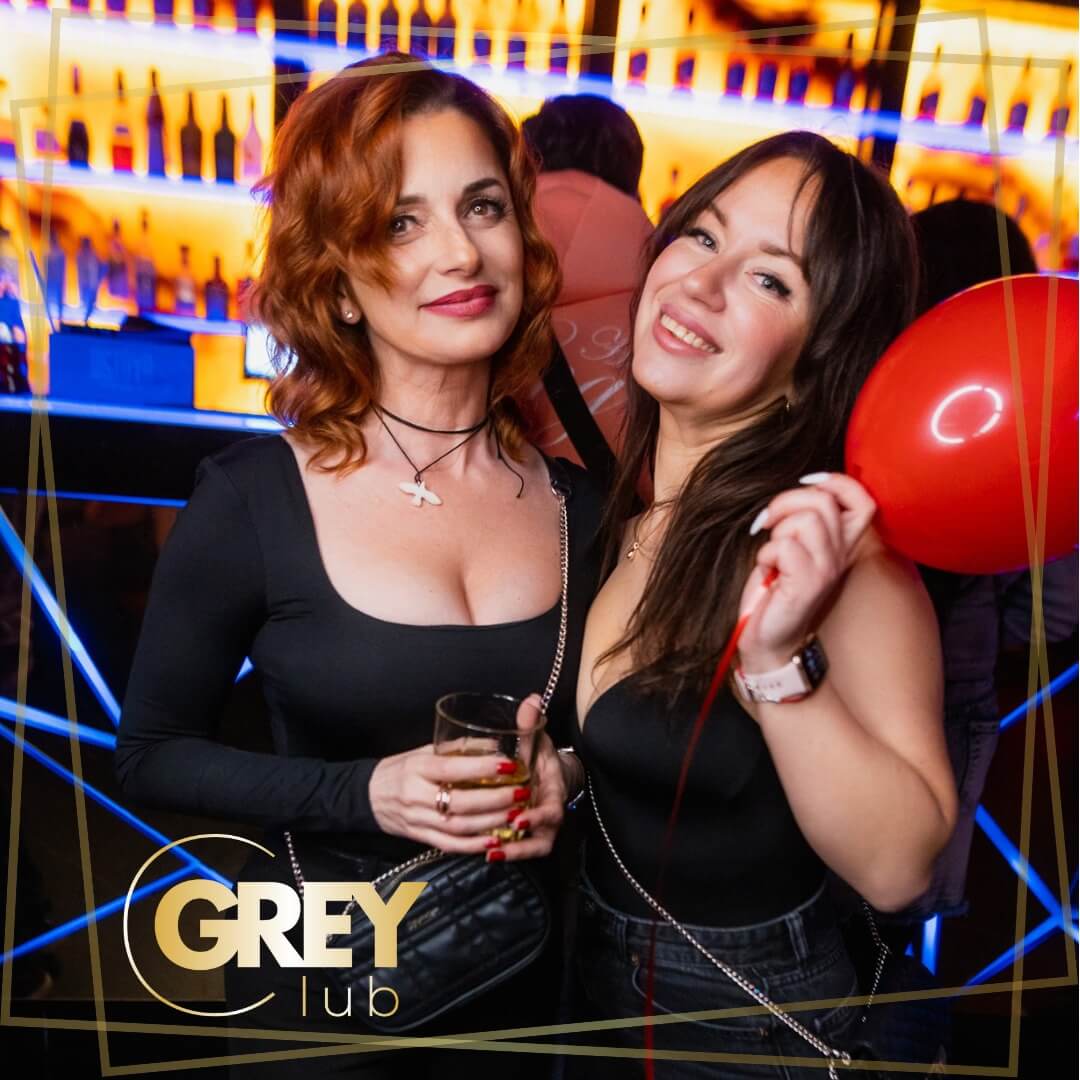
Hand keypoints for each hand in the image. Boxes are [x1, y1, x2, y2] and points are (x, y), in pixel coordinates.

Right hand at [368, 694, 543, 853]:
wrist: (368, 796)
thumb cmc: (401, 768)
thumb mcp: (424, 750)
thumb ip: (458, 749)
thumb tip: (496, 745)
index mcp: (417, 767)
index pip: (452, 768)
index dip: (481, 768)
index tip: (508, 765)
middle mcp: (416, 795)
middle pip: (459, 802)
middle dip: (494, 799)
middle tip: (521, 792)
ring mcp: (418, 820)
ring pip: (458, 827)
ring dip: (490, 822)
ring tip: (516, 815)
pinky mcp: (420, 838)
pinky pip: (449, 845)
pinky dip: (473, 845)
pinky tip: (494, 840)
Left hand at [493, 731, 569, 861]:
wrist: (546, 771)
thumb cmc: (538, 755)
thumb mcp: (536, 739)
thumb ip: (532, 724)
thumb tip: (531, 700)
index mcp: (553, 793)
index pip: (552, 811)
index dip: (537, 817)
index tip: (518, 818)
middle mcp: (548, 815)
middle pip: (542, 840)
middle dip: (521, 845)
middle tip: (497, 843)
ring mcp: (538, 828)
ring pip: (530, 849)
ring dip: (511, 853)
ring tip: (490, 852)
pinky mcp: (526, 834)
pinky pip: (518, 848)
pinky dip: (505, 851)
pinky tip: (485, 851)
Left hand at [738, 473, 875, 670]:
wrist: (767, 637)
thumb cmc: (775, 589)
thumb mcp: (793, 546)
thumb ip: (803, 519)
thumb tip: (801, 490)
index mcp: (840, 544)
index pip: (863, 501)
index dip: (837, 483)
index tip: (808, 485)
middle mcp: (840, 555)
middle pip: (824, 502)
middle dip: (787, 502)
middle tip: (771, 522)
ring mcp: (826, 570)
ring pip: (806, 520)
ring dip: (778, 530)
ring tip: (774, 552)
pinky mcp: (807, 584)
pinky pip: (785, 547)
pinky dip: (767, 553)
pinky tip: (769, 570)